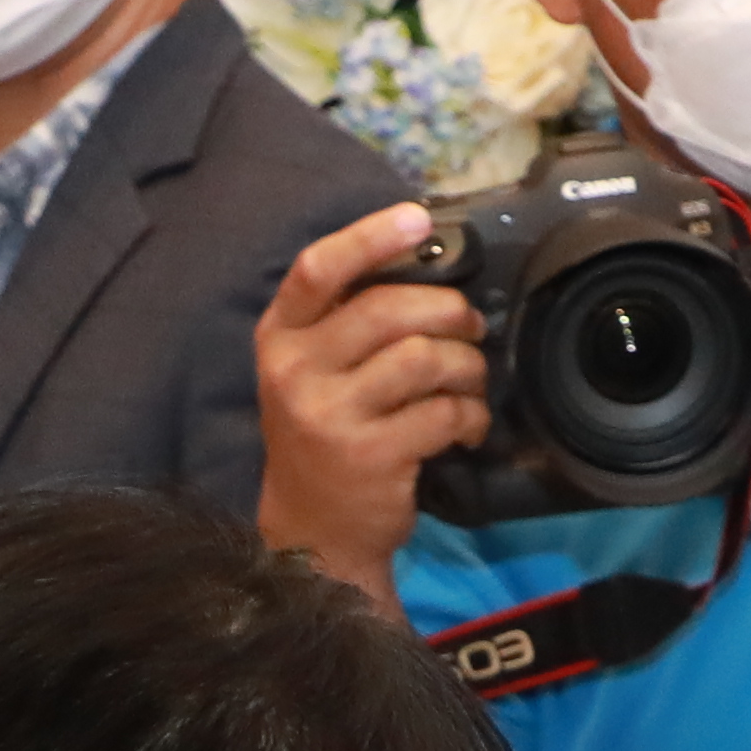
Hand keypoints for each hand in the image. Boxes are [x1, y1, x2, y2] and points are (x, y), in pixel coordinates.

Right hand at [251, 202, 481, 584]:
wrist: (313, 531)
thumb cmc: (325, 436)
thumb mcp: (311, 372)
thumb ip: (346, 321)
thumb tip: (426, 266)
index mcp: (280, 338)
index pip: (317, 269)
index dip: (370, 237)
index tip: (418, 219)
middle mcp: (295, 371)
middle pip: (389, 309)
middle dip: (449, 312)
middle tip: (471, 329)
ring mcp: (330, 415)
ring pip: (424, 358)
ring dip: (467, 367)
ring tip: (469, 384)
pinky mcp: (370, 455)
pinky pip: (443, 412)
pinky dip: (470, 416)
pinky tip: (466, 428)